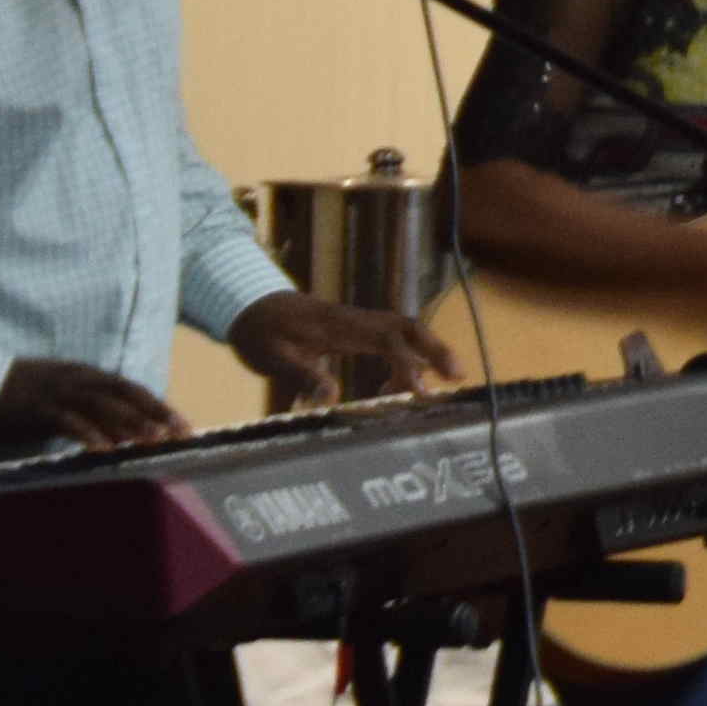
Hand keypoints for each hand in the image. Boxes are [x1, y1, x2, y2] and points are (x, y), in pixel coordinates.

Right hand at [0, 359, 191, 450]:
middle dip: (155, 414)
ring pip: (102, 405)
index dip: (160, 406)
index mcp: (88, 375)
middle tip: (180, 435)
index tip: (184, 426)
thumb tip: (126, 432)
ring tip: (153, 441)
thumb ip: (94, 410)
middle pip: (125, 394)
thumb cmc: (25, 396)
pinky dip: (87, 434)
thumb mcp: (66, 398)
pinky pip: (67, 421)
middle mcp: (78, 379)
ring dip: (129, 423)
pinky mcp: (37, 407)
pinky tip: (104, 449)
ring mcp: (58, 392)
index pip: (132, 389)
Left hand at [228, 291, 460, 408]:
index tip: (422, 392)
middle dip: (436, 349)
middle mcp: (354, 321)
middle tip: (459, 377)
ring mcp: (356, 323)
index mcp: (339, 327)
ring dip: (425, 354)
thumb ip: (302, 375)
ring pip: (402, 332)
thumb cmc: (259, 331)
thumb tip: (330, 401)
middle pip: (407, 327)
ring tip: (437, 387)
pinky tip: (390, 386)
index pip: (386, 340)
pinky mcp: (353, 330)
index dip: (407, 365)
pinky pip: (388, 340)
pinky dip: (401, 360)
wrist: (247, 304)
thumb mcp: (272, 357)